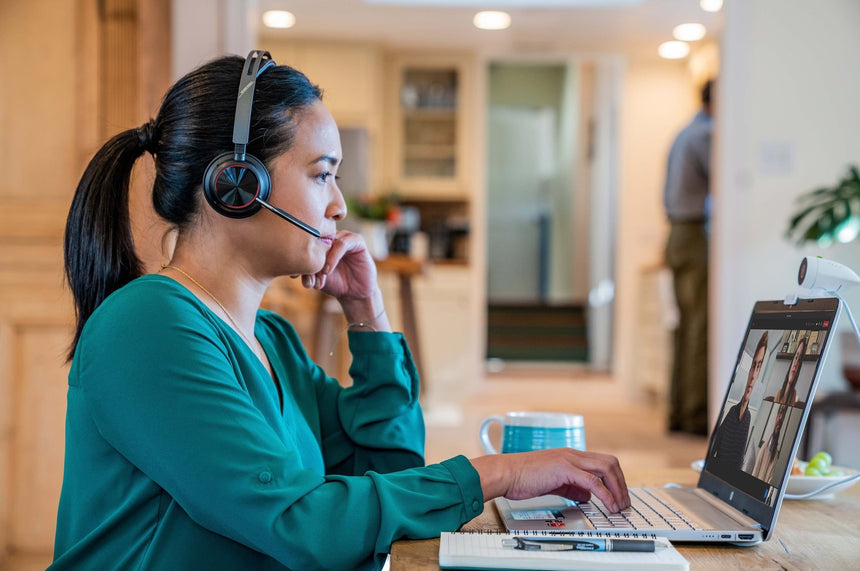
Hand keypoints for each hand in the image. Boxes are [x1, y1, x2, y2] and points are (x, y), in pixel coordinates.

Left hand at [300, 230, 376, 299]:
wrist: (354, 293)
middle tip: (308, 277)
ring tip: (320, 275)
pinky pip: (342, 244)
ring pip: (328, 241)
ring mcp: (343, 236)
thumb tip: (293, 269)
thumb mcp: (316, 277)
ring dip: (322, 259)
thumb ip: (306, 269)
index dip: (299, 257)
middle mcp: (331, 236)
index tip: (294, 276)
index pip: (306, 242)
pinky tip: (328, 271)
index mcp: (320, 241)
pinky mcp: (357, 240)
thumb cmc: (334, 283)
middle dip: (311, 259)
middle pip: (316, 240)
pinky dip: (333, 257)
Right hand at [470, 448, 629, 512]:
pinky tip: (608, 505)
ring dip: (617, 489)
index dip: (615, 479)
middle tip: (624, 502)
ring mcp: (569, 459)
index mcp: (571, 456)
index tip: (618, 496)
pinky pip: (593, 481)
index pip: (602, 462)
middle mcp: (573, 454)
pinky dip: (605, 495)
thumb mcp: (553, 482)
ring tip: (619, 506)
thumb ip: (572, 487)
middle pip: (610, 463)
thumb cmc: (523, 478)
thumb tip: (587, 496)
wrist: (506, 473)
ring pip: (606, 469)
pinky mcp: (564, 469)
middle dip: (621, 484)